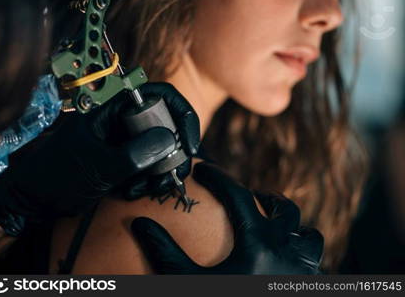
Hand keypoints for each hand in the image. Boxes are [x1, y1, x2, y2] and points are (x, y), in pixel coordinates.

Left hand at [0, 82, 199, 235]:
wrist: (39, 199)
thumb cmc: (58, 175)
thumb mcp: (97, 166)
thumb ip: (134, 153)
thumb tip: (171, 139)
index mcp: (116, 109)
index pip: (160, 95)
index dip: (182, 114)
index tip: (189, 145)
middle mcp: (126, 121)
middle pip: (168, 125)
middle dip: (174, 153)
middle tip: (170, 176)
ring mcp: (128, 141)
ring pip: (164, 149)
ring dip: (162, 172)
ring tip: (142, 189)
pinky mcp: (129, 160)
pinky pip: (154, 166)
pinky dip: (151, 181)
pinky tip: (133, 192)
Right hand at [131, 162, 323, 273]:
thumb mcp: (186, 281)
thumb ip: (164, 251)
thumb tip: (140, 223)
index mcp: (257, 244)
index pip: (237, 197)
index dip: (218, 178)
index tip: (204, 169)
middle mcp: (287, 253)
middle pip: (284, 210)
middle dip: (265, 198)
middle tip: (249, 196)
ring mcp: (303, 274)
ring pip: (309, 237)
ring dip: (292, 227)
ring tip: (273, 226)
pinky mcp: (308, 290)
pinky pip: (314, 264)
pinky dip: (300, 254)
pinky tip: (283, 260)